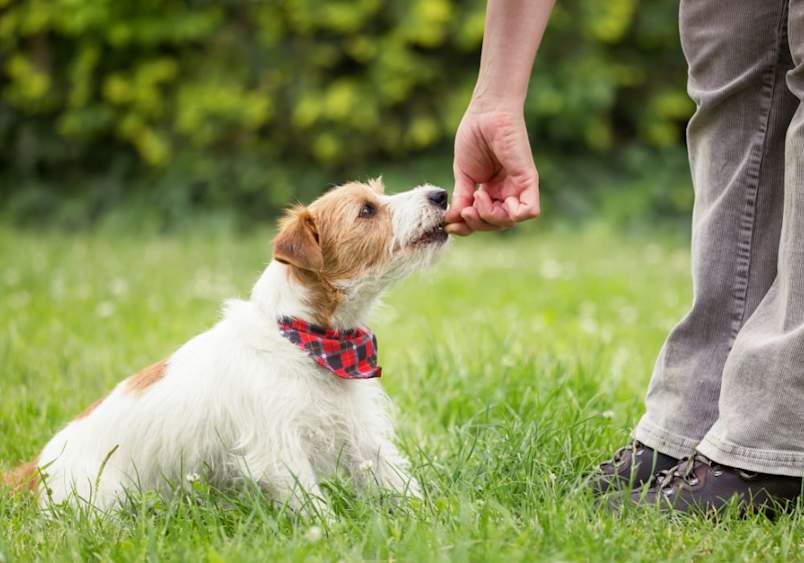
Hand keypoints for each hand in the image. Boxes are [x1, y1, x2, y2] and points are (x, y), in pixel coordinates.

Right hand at [445, 103, 539, 235]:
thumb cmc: (474, 137)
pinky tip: (491, 198)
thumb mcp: (462, 175)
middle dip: (476, 223)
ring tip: (477, 196)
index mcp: (491, 192)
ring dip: (489, 217)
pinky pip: (530, 211)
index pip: (482, 221)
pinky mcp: (528, 180)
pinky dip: (511, 214)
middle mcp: (506, 192)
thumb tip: (451, 222)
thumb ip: (461, 198)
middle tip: (465, 209)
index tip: (449, 223)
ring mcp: (517, 187)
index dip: (466, 227)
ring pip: (509, 221)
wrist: (485, 114)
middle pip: (495, 225)